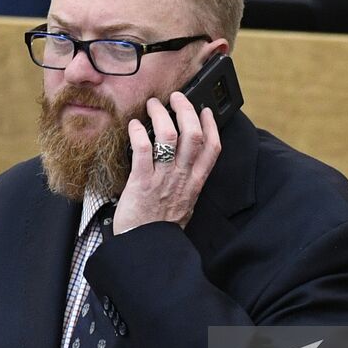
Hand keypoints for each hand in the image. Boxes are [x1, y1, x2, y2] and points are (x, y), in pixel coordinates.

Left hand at [113, 91, 221, 233]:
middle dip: (186, 110)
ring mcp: (162, 179)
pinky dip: (139, 132)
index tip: (206, 110)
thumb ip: (186, 184)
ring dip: (161, 115)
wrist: (145, 249)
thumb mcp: (184, 204)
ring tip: (153, 106)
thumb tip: (184, 166)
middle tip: (176, 98)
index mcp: (194, 183)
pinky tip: (135, 125)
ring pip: (169, 137)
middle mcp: (182, 178)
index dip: (212, 125)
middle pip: (193, 135)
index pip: (212, 149)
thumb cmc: (159, 228)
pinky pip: (143, 149)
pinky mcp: (141, 182)